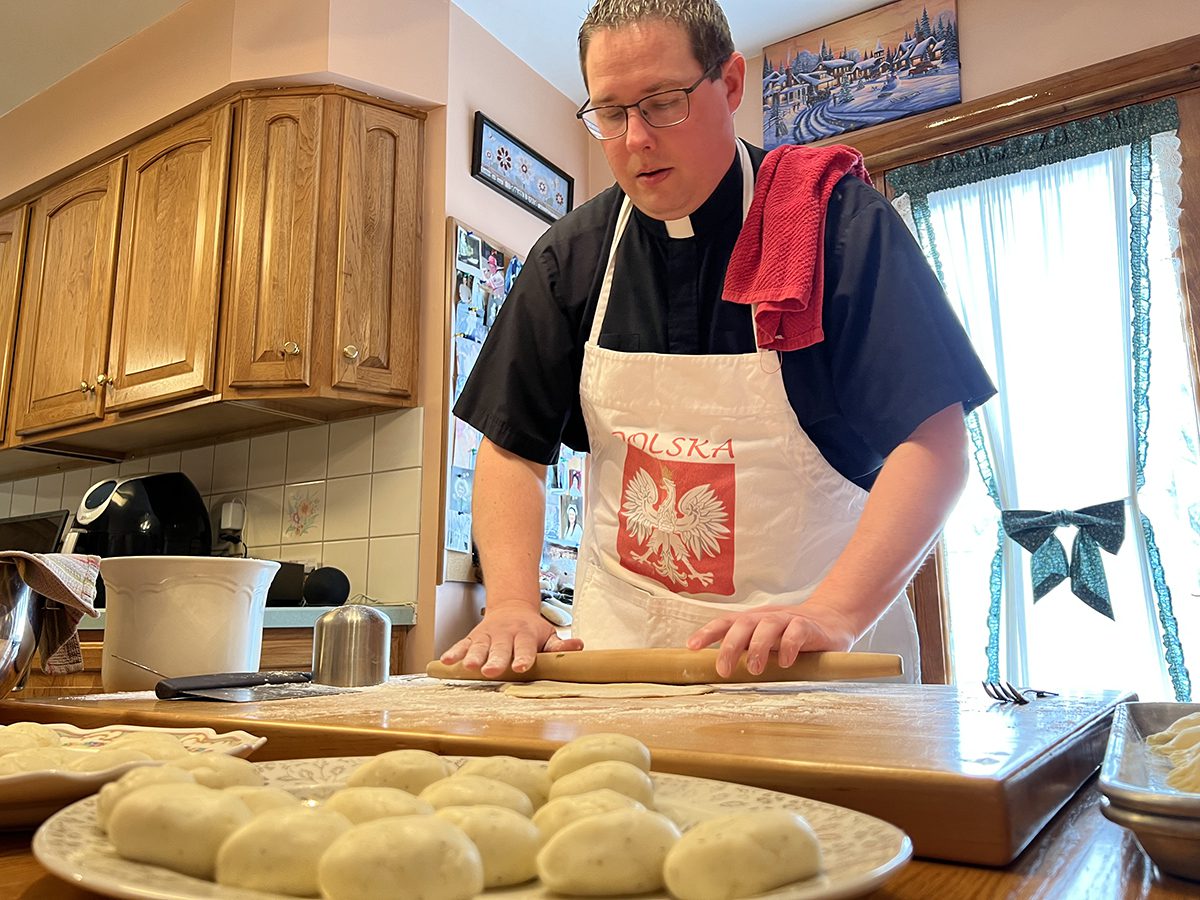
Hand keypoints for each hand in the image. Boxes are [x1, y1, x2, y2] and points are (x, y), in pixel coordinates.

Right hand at [440, 604, 583, 676]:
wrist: (511, 608)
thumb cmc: (531, 629)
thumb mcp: (549, 634)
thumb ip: (561, 645)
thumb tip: (579, 647)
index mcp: (525, 635)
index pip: (525, 647)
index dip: (523, 657)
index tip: (521, 667)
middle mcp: (505, 634)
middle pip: (500, 648)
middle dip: (495, 660)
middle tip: (490, 671)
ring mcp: (488, 636)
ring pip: (480, 646)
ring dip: (473, 656)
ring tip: (469, 666)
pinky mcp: (473, 637)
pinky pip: (462, 644)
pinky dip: (454, 652)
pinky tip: (447, 661)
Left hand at [685, 602, 857, 677]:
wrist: (833, 620)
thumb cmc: (792, 635)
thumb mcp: (767, 642)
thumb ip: (748, 652)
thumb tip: (720, 672)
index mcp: (753, 621)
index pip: (726, 622)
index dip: (708, 632)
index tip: (692, 647)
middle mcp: (767, 617)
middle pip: (743, 624)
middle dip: (730, 646)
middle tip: (723, 670)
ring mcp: (788, 620)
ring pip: (767, 625)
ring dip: (758, 646)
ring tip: (753, 669)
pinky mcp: (809, 627)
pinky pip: (796, 632)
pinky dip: (789, 646)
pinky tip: (786, 663)